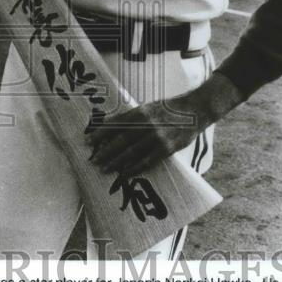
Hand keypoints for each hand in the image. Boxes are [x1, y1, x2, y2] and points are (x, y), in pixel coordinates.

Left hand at [85, 99, 200, 176]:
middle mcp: (146, 124)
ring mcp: (157, 137)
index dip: (99, 134)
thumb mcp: (146, 108)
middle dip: (105, 152)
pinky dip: (135, 168)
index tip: (87, 142)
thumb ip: (129, 117)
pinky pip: (147, 161)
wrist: (194, 110)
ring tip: (105, 169)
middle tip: (93, 160)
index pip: (114, 124)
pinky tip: (125, 173)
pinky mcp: (167, 148)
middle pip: (120, 141)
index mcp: (139, 112)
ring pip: (132, 153)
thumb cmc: (166, 109)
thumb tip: (108, 125)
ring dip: (116, 162)